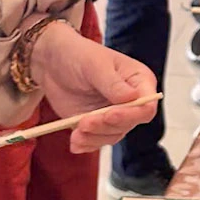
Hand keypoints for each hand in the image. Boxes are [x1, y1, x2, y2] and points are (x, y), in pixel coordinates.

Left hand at [30, 29, 158, 152]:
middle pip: (128, 124)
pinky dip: (86, 144)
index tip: (108, 115)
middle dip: (105, 126)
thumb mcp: (95, 64)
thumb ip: (113, 83)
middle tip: (83, 123)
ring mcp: (114, 115)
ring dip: (94, 138)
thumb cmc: (79, 55)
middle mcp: (131, 101)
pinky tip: (74, 142)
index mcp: (139, 82)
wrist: (53, 63)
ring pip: (112, 136)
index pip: (146, 106)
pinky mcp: (98, 125)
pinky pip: (97, 141)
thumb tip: (133, 97)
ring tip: (76, 133)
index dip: (130, 114)